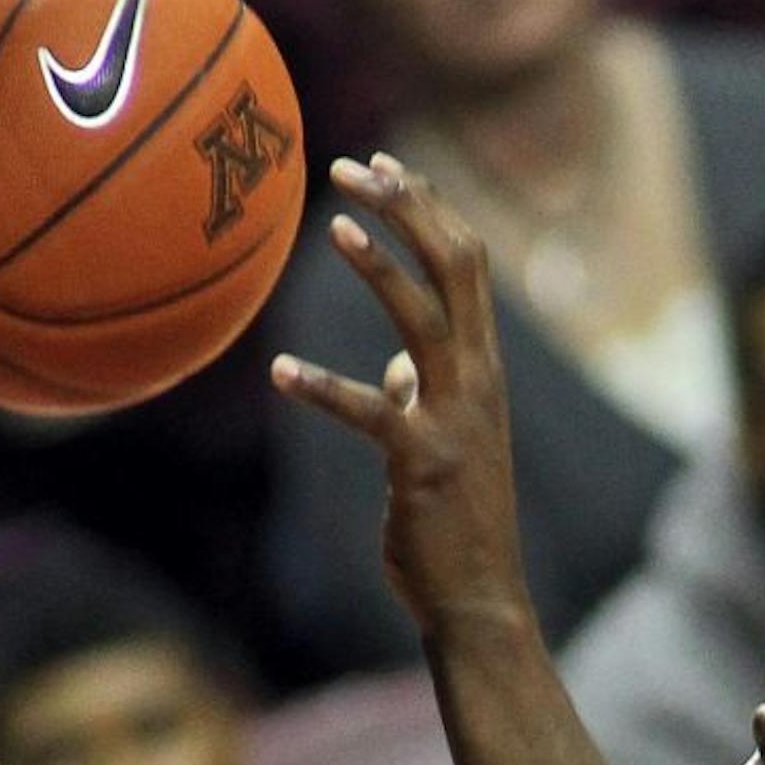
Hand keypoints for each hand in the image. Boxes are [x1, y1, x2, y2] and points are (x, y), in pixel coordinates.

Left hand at [271, 153, 532, 642]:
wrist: (478, 599)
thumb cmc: (454, 525)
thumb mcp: (441, 448)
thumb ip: (422, 398)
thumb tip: (394, 369)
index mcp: (484, 371)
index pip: (467, 266)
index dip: (430, 209)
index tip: (386, 166)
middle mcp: (479, 383)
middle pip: (457, 268)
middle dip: (411, 209)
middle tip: (355, 168)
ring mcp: (455, 420)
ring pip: (426, 319)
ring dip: (383, 266)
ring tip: (337, 224)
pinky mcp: (422, 463)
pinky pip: (370, 412)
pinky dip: (324, 388)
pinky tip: (280, 374)